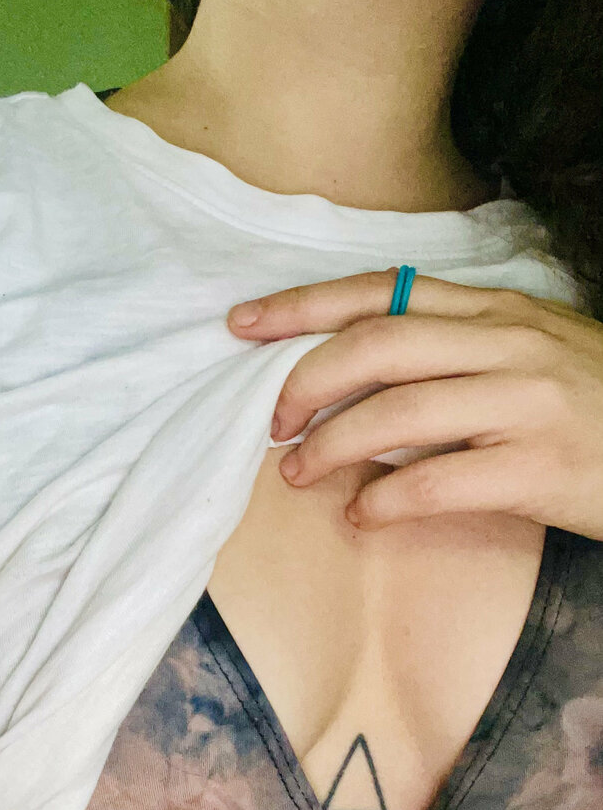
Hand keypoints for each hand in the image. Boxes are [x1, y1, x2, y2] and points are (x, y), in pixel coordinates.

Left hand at [226, 269, 602, 540]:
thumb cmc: (589, 401)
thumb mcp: (524, 352)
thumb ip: (448, 349)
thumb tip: (350, 373)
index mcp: (493, 312)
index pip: (377, 295)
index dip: (300, 307)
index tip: (242, 324)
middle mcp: (506, 345)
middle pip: (375, 345)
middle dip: (304, 380)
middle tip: (271, 423)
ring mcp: (526, 404)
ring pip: (398, 411)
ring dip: (331, 445)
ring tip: (297, 473)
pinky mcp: (540, 469)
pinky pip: (439, 482)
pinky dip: (385, 499)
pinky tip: (361, 514)